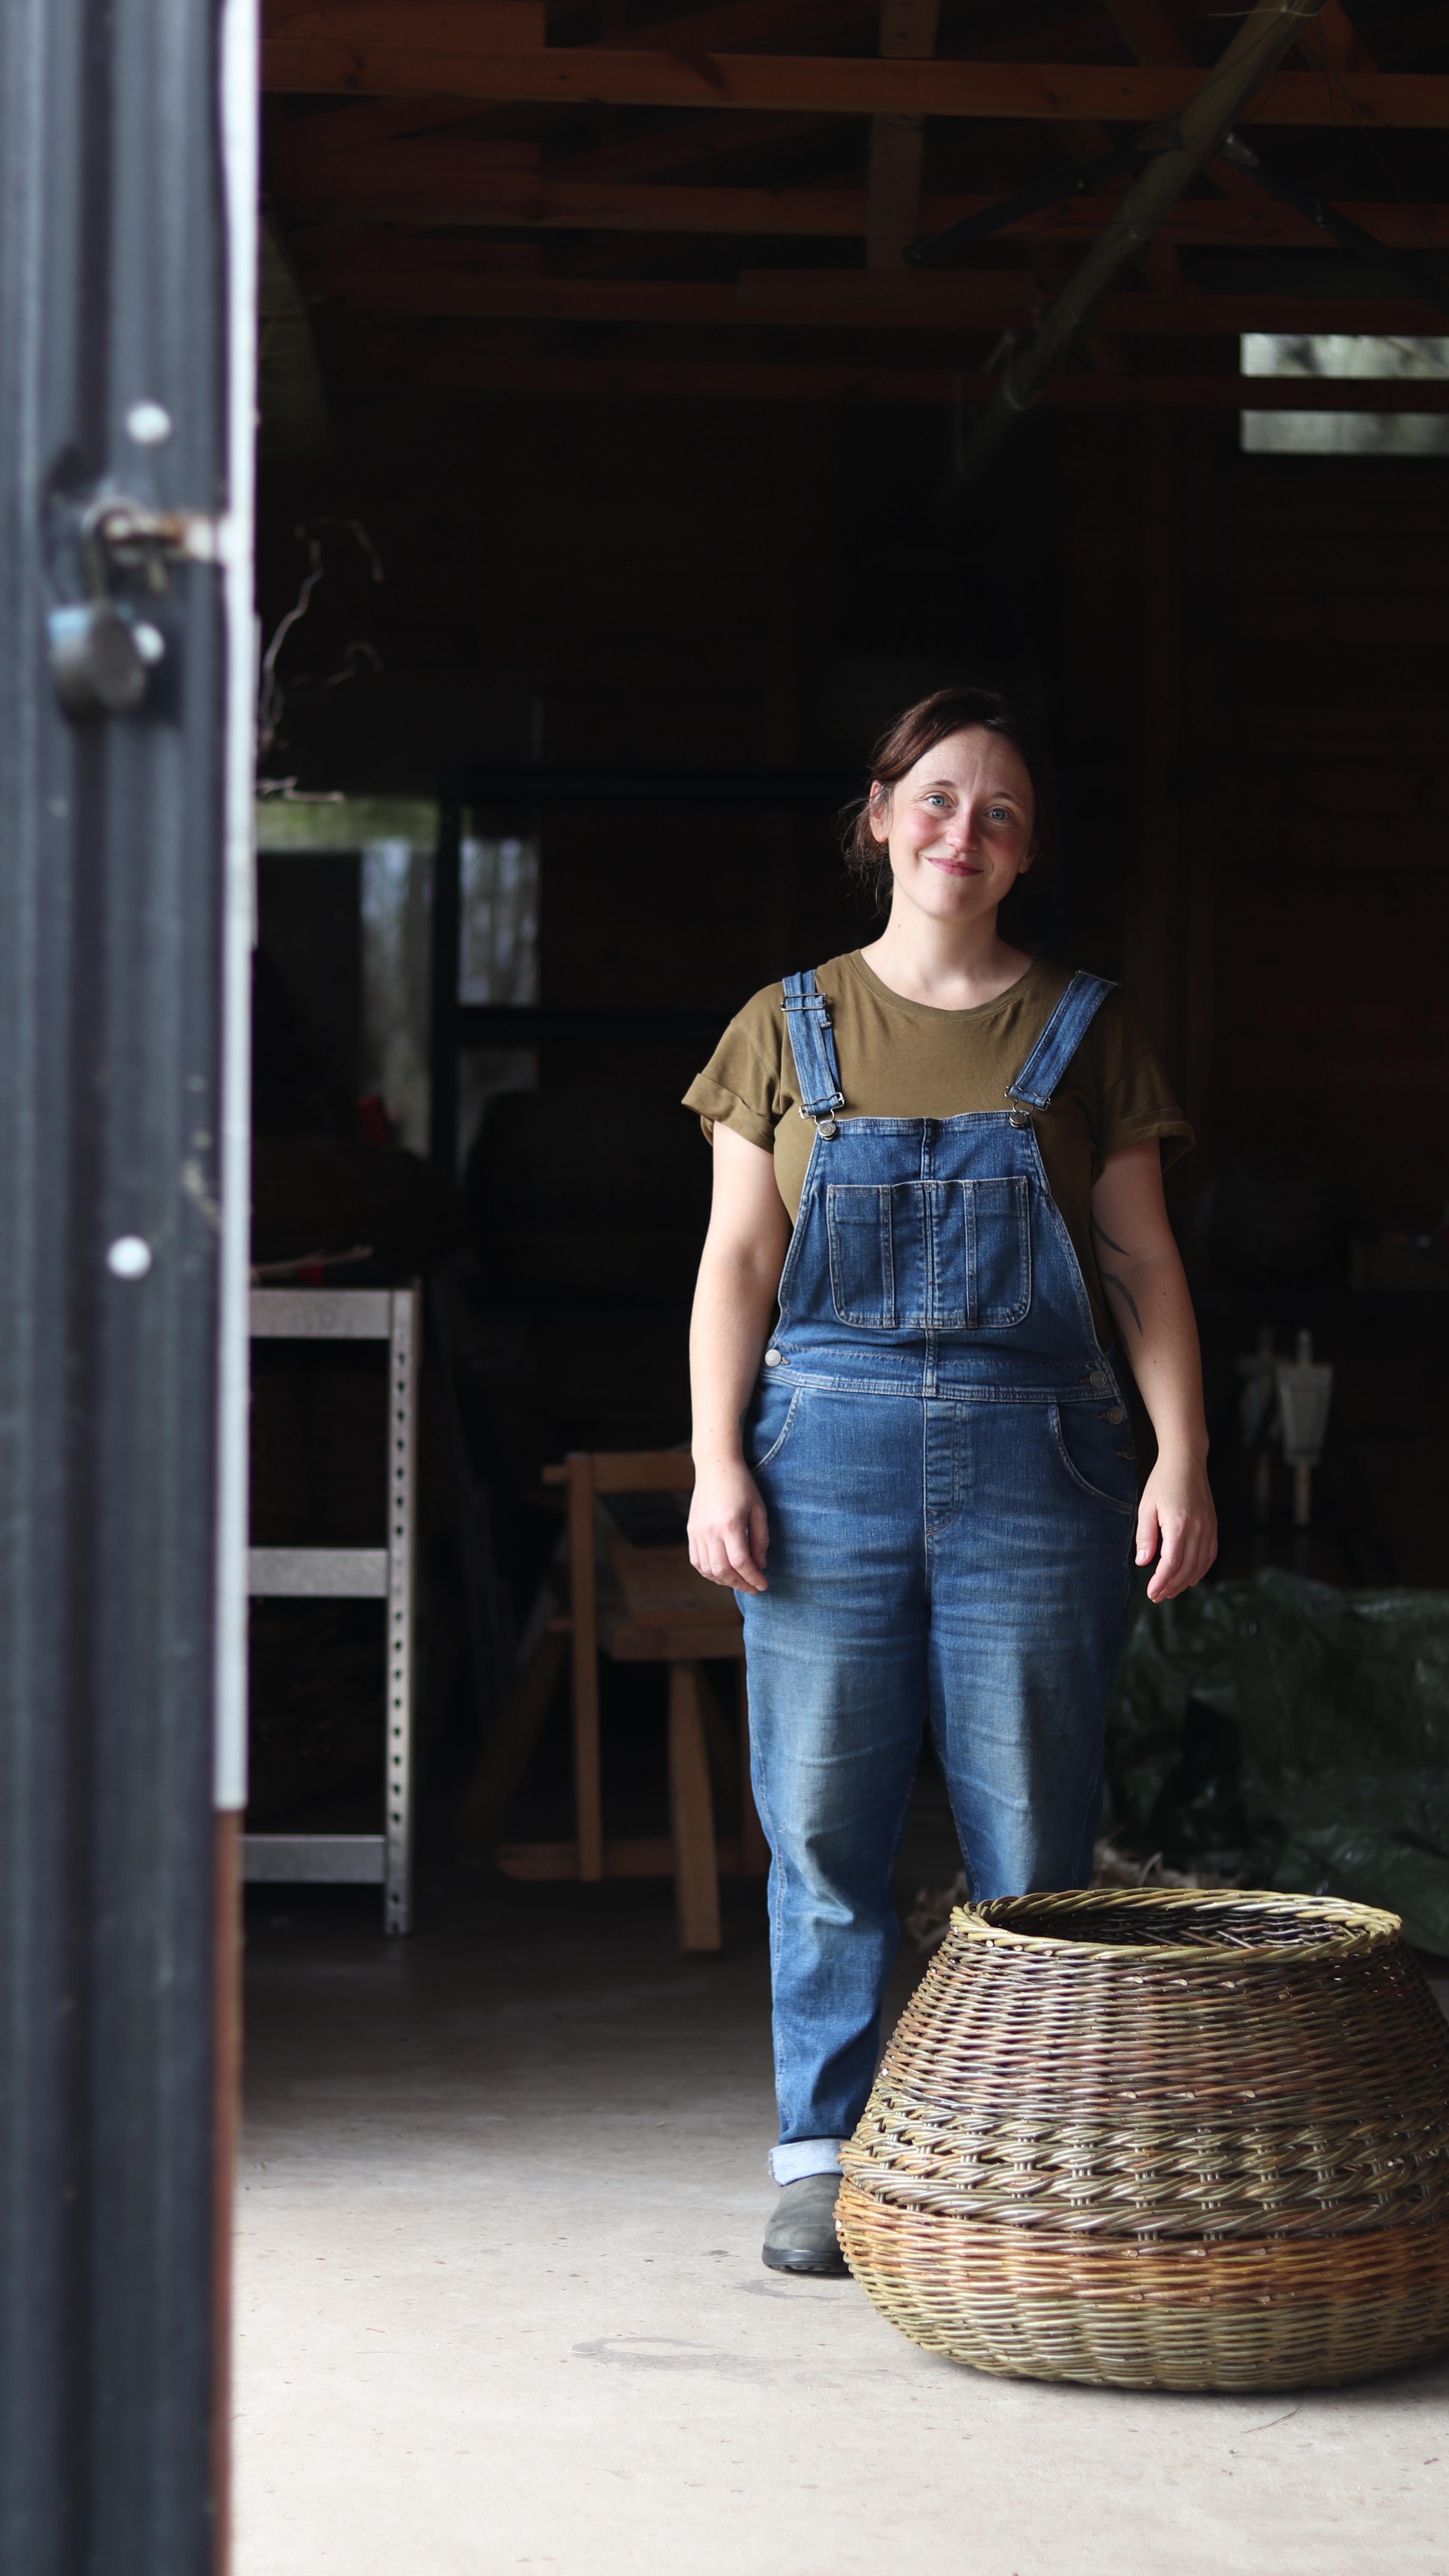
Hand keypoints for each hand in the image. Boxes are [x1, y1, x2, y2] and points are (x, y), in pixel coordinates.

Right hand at [688, 1458, 769, 1594]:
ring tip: (739, 1581)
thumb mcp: (759, 1510)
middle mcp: (710, 1531)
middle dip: (740, 1584)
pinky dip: (709, 1572)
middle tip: (753, 1588)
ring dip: (724, 1581)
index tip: (763, 1585)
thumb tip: (760, 1565)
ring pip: (708, 1569)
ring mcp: (697, 1532)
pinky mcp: (691, 1531)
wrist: (715, 1467)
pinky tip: (722, 1572)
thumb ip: (760, 1540)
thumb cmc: (742, 1485)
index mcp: (730, 1524)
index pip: (740, 1562)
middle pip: (723, 1570)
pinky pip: (697, 1561)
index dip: (753, 1578)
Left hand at [1136, 1452, 1216, 1602]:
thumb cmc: (1163, 1482)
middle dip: (1172, 1586)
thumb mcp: (1146, 1507)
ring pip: (1200, 1565)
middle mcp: (1198, 1529)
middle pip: (1187, 1569)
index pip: (1171, 1564)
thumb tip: (1143, 1562)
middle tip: (1158, 1596)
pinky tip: (1191, 1578)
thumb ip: (1146, 1536)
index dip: (1161, 1582)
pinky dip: (1201, 1569)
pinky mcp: (1213, 1525)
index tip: (1151, 1593)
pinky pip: (1210, 1554)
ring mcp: (1208, 1528)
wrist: (1186, 1461)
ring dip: (1186, 1582)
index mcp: (1179, 1525)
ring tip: (1171, 1591)